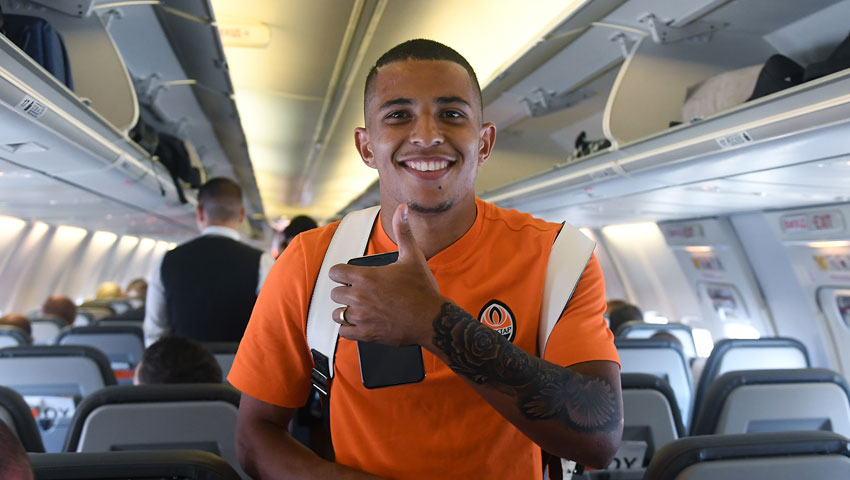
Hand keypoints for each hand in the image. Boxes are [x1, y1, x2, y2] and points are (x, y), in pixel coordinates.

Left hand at [328, 204, 444, 346]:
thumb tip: (403, 208)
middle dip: (345, 293)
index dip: (341, 273)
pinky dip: (349, 329)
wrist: (432, 319)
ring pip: (337, 314)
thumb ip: (403, 231)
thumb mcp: (413, 256)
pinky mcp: (365, 334)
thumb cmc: (422, 288)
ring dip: (346, 311)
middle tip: (360, 294)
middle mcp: (359, 296)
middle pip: (335, 293)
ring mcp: (361, 316)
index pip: (335, 272)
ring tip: (360, 309)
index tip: (349, 276)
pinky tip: (361, 323)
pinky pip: (344, 332)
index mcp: (365, 276)